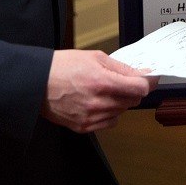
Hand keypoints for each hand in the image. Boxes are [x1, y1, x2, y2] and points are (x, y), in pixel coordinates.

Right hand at [42, 49, 157, 133]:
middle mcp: (99, 102)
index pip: (139, 89)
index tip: (148, 80)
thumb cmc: (63, 67)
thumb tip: (141, 74)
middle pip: (132, 101)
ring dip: (120, 102)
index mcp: (103, 82)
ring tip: (104, 91)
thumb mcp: (95, 57)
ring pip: (121, 112)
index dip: (147, 83)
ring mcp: (91, 117)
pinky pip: (109, 122)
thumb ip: (121, 67)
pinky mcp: (83, 127)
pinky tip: (98, 103)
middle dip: (132, 91)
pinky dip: (109, 113)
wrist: (37, 83)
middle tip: (122, 82)